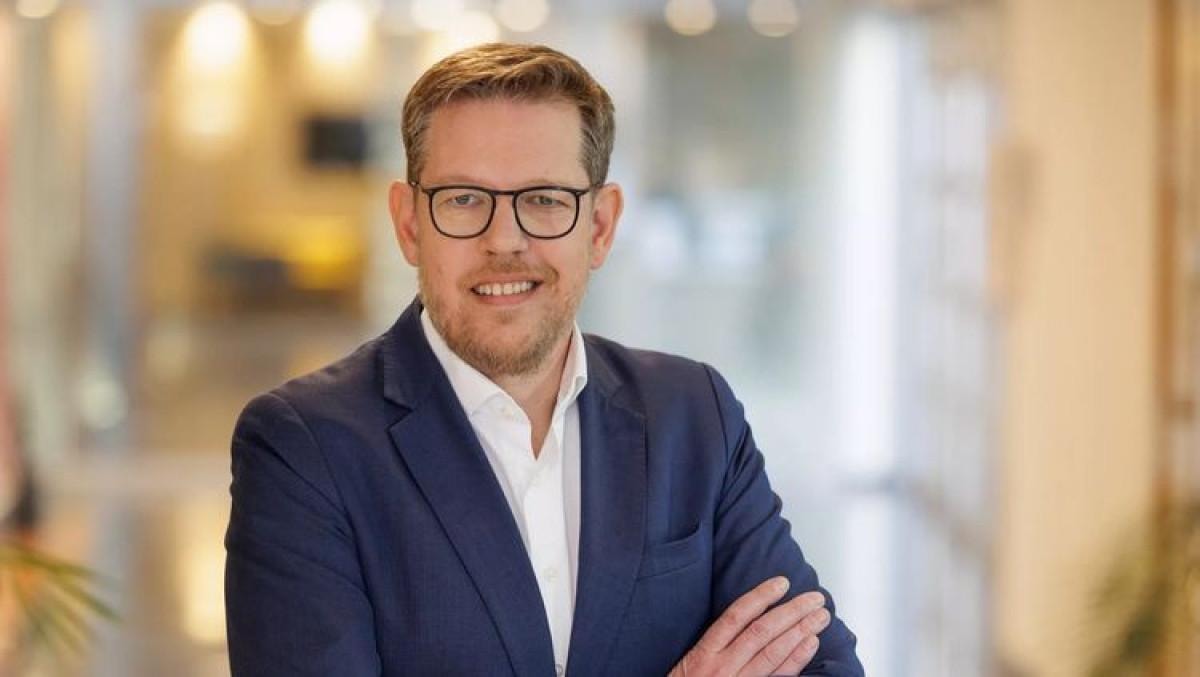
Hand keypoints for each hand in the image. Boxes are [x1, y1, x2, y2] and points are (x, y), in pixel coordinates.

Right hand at [668, 576, 830, 676]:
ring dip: (800, 632)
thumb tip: (748, 619)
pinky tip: (811, 645)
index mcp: (704, 653)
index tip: (782, 583)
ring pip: (773, 653)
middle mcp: (722, 667)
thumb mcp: (690, 664)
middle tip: (814, 599)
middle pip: (762, 632)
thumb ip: (715, 645)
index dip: (761, 597)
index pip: (736, 616)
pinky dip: (796, 660)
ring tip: (820, 617)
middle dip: (792, 612)